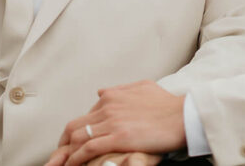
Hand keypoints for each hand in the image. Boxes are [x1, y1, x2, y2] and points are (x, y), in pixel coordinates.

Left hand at [44, 81, 185, 165]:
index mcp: (112, 95)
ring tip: (62, 165)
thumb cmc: (168, 104)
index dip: (76, 132)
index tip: (73, 144)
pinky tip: (73, 165)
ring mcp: (112, 121)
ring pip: (78, 138)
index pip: (85, 115)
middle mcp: (108, 106)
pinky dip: (76, 158)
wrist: (184, 115)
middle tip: (60, 157)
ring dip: (66, 153)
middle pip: (74, 126)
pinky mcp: (118, 137)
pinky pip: (88, 148)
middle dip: (63, 144)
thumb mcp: (143, 87)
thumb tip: (100, 91)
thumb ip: (120, 89)